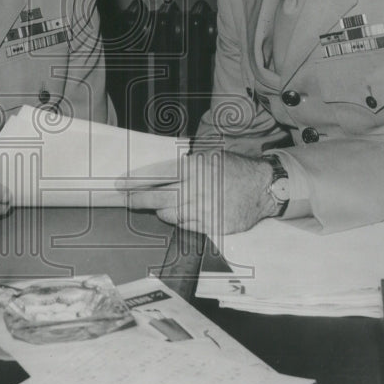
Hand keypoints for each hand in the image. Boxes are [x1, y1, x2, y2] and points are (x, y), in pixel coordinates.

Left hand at [116, 151, 276, 234]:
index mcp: (194, 168)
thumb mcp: (209, 156)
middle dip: (138, 200)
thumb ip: (185, 165)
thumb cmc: (234, 169)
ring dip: (162, 210)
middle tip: (126, 200)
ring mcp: (204, 210)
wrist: (263, 187)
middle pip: (157, 198)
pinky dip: (180, 220)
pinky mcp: (212, 226)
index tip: (121, 185)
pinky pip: (185, 227)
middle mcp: (196, 189)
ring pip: (169, 215)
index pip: (157, 175)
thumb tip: (159, 173)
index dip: (136, 181)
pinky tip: (182, 214)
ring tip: (162, 205)